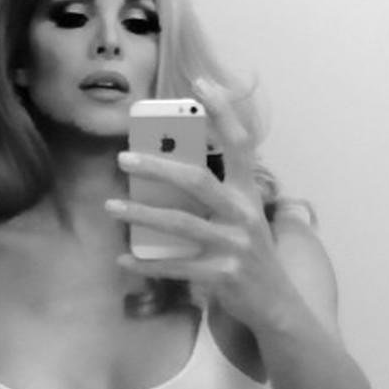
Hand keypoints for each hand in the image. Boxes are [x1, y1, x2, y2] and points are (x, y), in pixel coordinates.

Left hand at [107, 77, 299, 331]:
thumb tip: (173, 170)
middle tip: (123, 157)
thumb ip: (219, 197)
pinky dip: (147, 264)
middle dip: (158, 166)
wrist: (277, 306)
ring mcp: (234, 247)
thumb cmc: (251, 258)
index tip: (201, 82)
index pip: (240, 144)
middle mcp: (244, 215)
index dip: (223, 111)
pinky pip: (176, 267)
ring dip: (141, 213)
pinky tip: (123, 259)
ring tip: (111, 205)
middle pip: (198, 180)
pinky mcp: (223, 277)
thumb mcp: (245, 221)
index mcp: (250, 195)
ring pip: (181, 224)